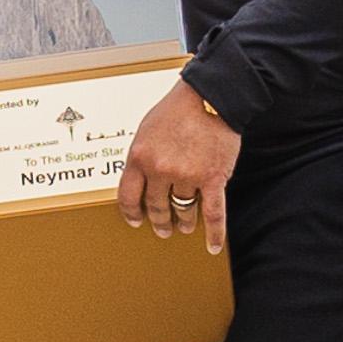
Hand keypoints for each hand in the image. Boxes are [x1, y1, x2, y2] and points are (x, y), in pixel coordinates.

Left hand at [116, 79, 237, 254]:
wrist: (210, 96)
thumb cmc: (177, 110)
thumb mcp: (146, 130)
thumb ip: (141, 156)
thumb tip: (139, 179)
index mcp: (139, 156)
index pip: (128, 197)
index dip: (131, 213)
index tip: (135, 221)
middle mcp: (160, 169)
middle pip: (156, 206)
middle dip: (159, 221)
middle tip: (161, 229)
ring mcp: (187, 176)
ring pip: (183, 210)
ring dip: (183, 222)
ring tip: (184, 227)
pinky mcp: (212, 178)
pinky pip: (212, 213)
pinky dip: (214, 233)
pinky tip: (212, 246)